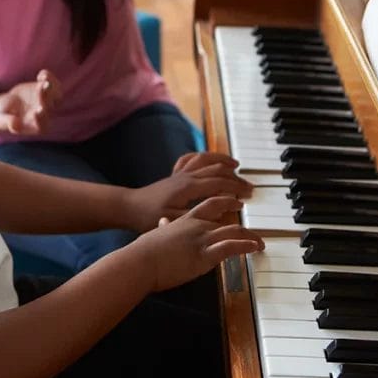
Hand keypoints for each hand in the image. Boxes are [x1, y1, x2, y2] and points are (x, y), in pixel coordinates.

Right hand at [0, 70, 62, 134]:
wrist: (7, 108)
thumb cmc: (3, 117)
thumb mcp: (1, 120)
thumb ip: (7, 122)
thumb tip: (13, 123)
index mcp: (35, 127)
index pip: (42, 125)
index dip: (40, 118)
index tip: (37, 111)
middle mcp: (44, 115)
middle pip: (49, 107)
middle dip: (45, 97)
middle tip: (40, 87)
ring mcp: (47, 102)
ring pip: (56, 95)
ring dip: (52, 86)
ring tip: (44, 78)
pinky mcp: (45, 91)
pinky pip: (53, 84)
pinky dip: (49, 78)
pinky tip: (41, 74)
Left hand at [124, 152, 252, 232]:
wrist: (129, 207)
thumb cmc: (148, 217)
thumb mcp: (175, 220)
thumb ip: (198, 217)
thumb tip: (220, 214)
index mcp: (189, 187)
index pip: (219, 183)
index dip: (235, 189)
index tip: (247, 197)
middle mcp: (186, 176)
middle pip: (217, 170)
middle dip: (235, 177)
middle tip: (249, 187)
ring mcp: (179, 173)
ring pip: (205, 159)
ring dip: (222, 160)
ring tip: (235, 164)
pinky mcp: (174, 175)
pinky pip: (191, 159)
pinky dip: (203, 157)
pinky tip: (208, 160)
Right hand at [131, 196, 264, 291]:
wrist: (139, 261)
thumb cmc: (144, 251)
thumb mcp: (155, 233)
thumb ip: (163, 228)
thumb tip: (162, 224)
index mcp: (184, 220)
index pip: (210, 205)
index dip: (226, 203)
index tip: (237, 204)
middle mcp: (196, 226)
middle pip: (227, 219)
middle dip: (243, 224)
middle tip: (255, 230)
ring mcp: (201, 240)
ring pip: (233, 231)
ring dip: (250, 237)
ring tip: (260, 243)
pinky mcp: (203, 256)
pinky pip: (231, 247)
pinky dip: (246, 246)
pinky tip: (255, 248)